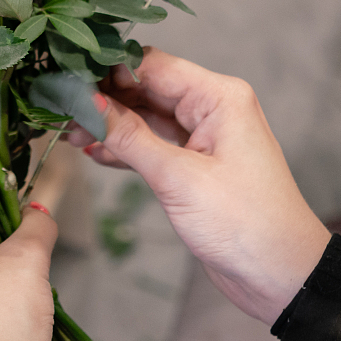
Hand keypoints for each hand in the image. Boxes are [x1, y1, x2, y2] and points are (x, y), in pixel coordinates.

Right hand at [68, 49, 328, 325]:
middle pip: (145, 87)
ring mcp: (203, 137)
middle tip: (59, 107)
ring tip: (67, 131)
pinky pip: (152, 144)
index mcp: (219, 97)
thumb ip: (130, 138)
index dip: (107, 70)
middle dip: (103, 97)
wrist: (281, 275)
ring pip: (145, 117)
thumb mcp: (180, 179)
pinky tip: (92, 150)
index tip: (66, 79)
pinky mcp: (194, 165)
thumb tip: (87, 104)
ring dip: (109, 124)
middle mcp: (212, 108)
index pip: (151, 65)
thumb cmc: (245, 224)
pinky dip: (124, 147)